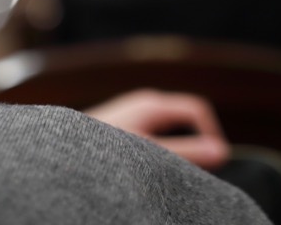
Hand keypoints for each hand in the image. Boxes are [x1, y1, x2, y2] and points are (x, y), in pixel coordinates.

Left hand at [83, 88, 230, 169]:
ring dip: (174, 151)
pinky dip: (157, 153)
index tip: (212, 164)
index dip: (210, 134)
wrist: (58, 152)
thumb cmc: (102, 151)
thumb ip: (186, 154)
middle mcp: (143, 104)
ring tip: (167, 176)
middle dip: (193, 145)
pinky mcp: (120, 127)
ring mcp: (131, 114)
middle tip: (192, 174)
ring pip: (167, 130)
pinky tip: (144, 173)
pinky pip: (151, 136)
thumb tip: (222, 152)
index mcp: (153, 104)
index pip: (197, 110)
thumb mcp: (150, 155)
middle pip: (184, 119)